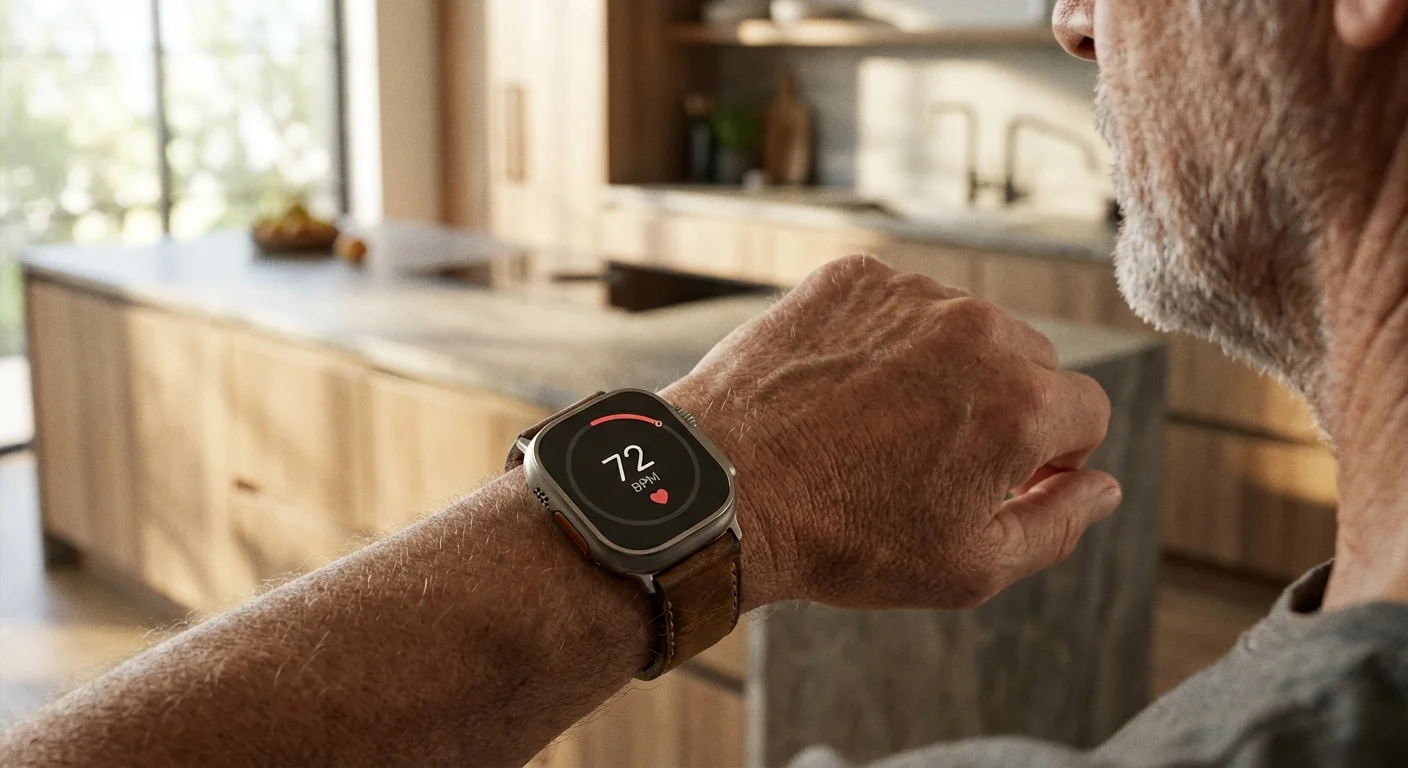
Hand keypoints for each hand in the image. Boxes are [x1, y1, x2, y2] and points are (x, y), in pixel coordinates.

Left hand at [663, 255, 1119, 611]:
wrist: (724, 489)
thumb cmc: (845, 540)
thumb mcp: (970, 567)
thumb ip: (1059, 523)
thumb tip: (1105, 487)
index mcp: (1023, 402)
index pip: (1087, 412)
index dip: (1052, 456)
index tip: (1002, 478)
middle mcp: (979, 330)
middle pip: (1030, 362)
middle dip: (1004, 407)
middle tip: (935, 458)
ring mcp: (911, 295)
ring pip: (965, 328)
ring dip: (944, 369)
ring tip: (879, 426)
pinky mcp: (852, 277)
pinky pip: (899, 304)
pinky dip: (885, 339)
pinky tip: (844, 389)